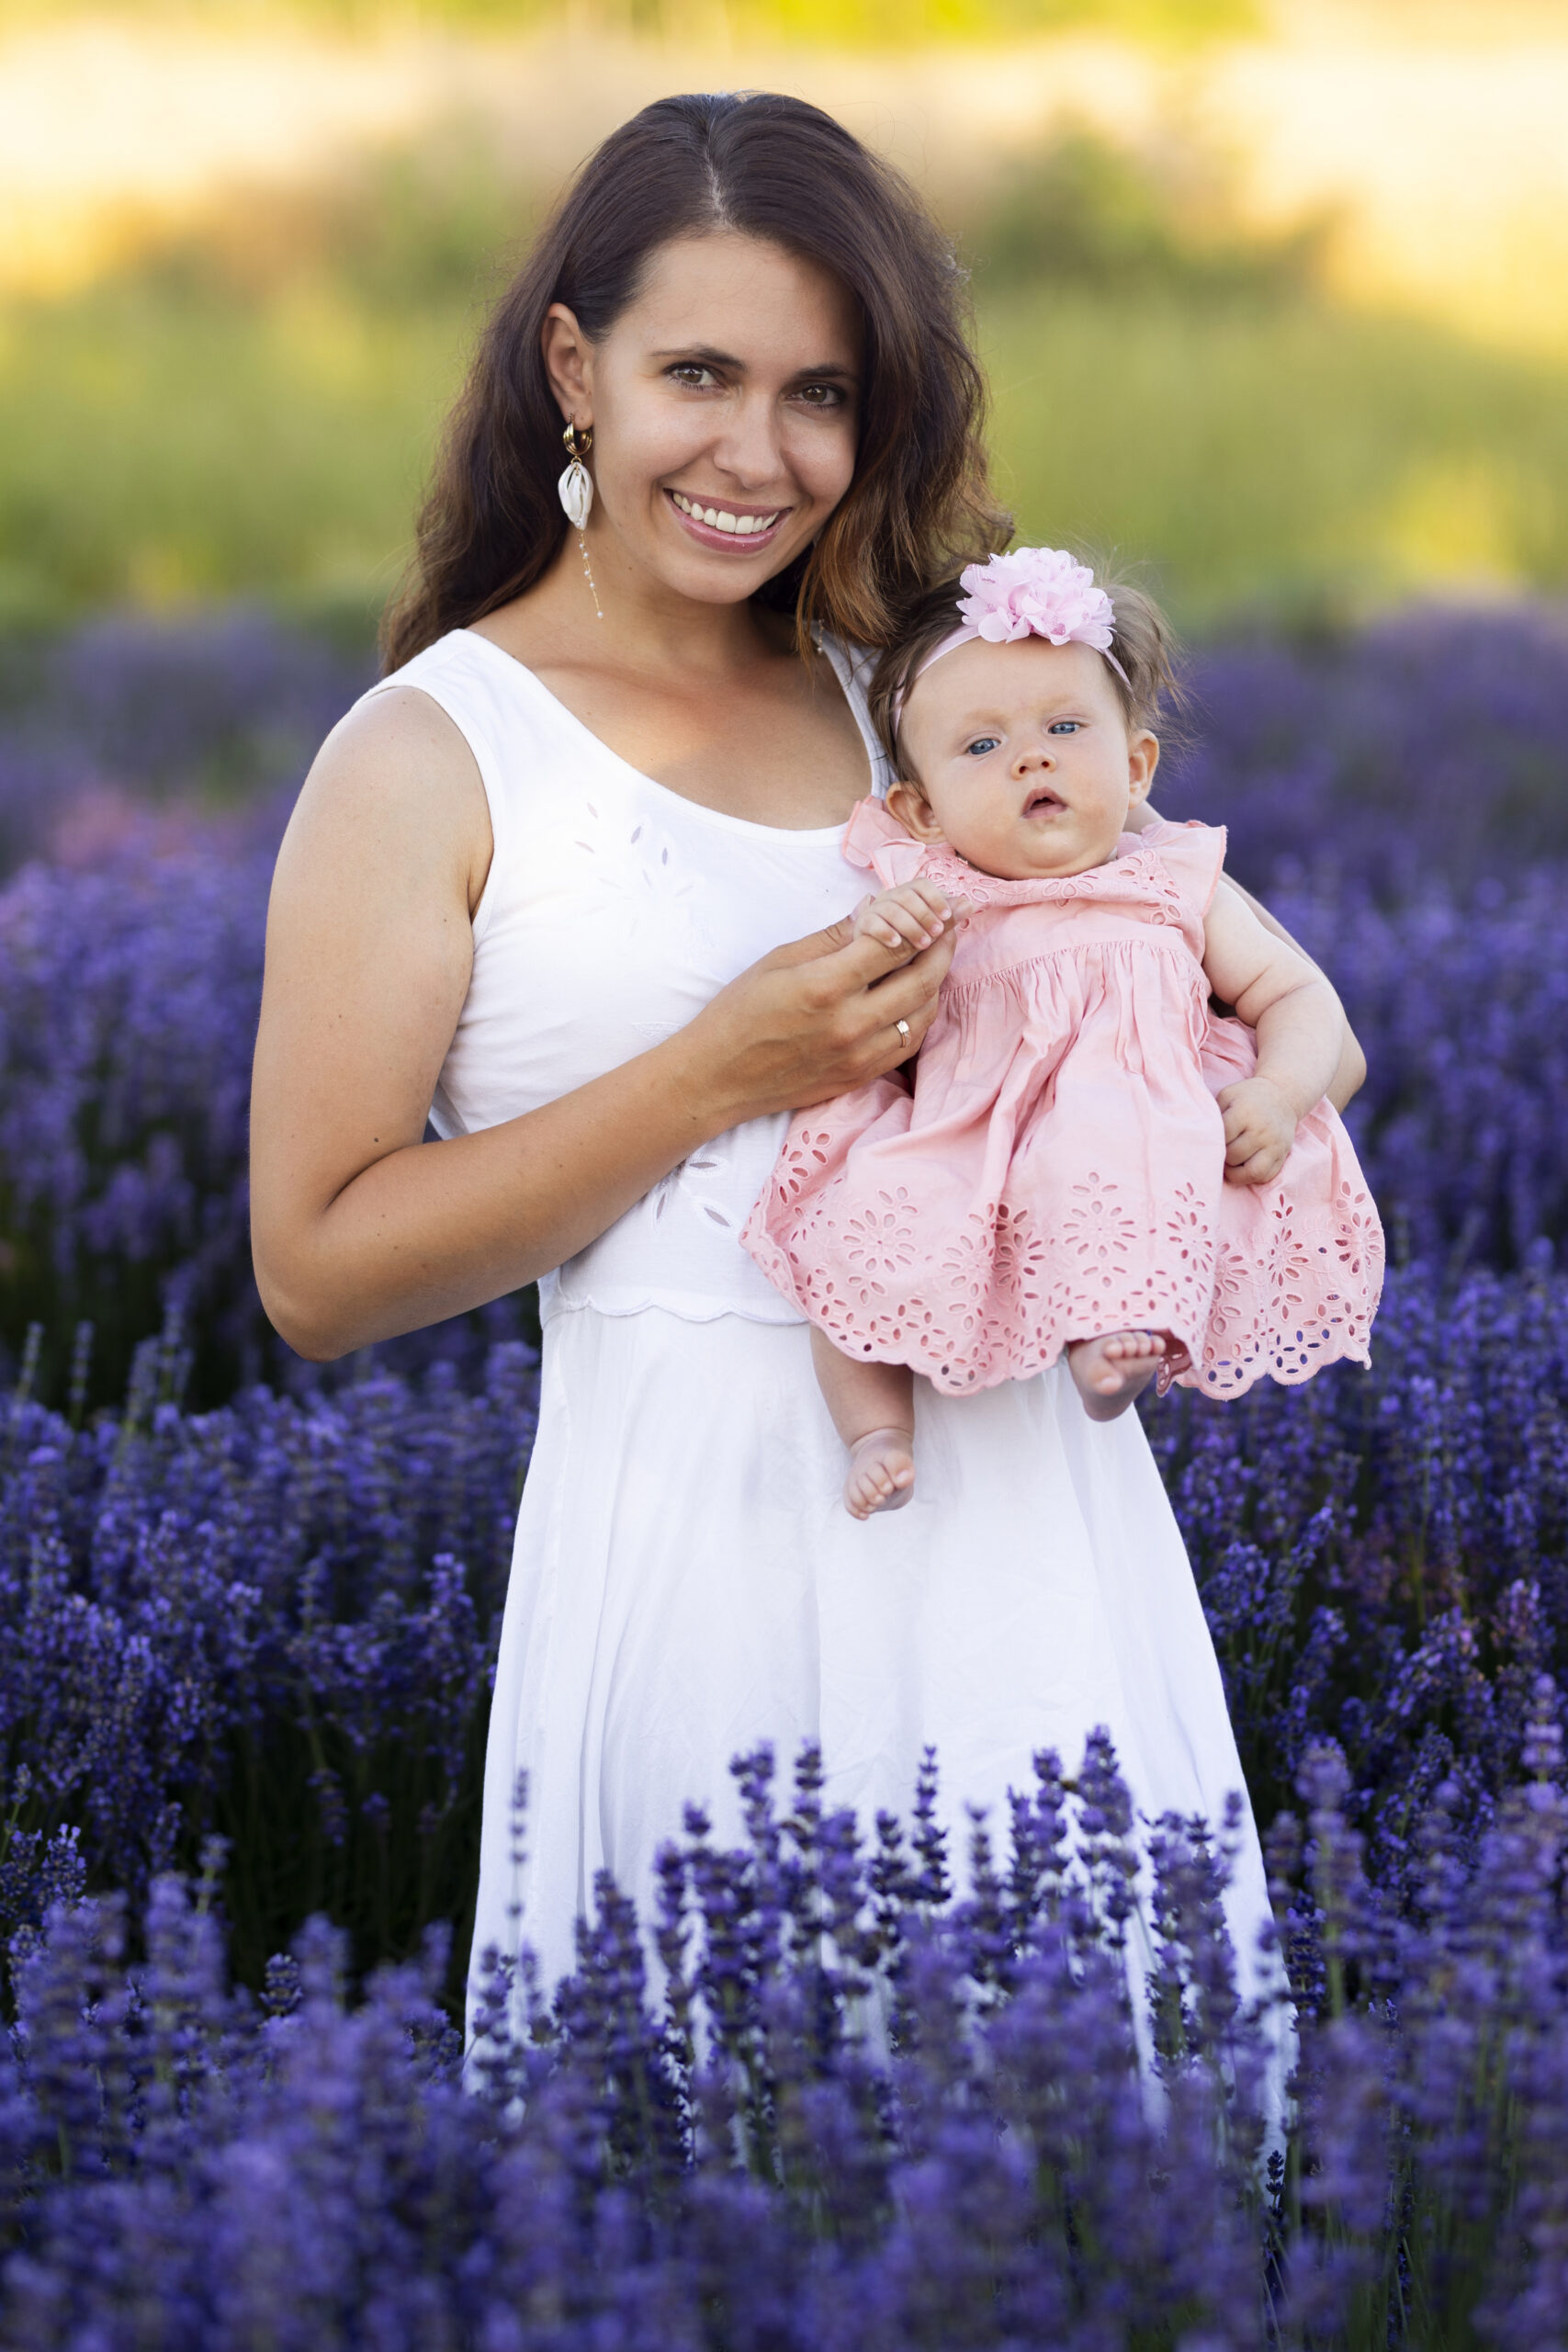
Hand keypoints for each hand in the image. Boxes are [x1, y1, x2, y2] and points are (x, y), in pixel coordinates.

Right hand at [681, 907, 964, 1125]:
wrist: (718, 1078)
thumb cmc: (739, 1012)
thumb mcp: (779, 961)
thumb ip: (833, 938)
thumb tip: (874, 911)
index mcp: (826, 985)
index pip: (895, 943)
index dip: (925, 918)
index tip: (941, 902)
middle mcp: (850, 1022)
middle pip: (921, 978)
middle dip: (943, 945)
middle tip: (952, 924)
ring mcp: (859, 1054)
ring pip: (923, 1013)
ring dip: (937, 981)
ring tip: (937, 956)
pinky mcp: (860, 1076)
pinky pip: (909, 1043)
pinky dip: (922, 1015)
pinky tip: (919, 996)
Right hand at [853, 879, 969, 956]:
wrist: (881, 957)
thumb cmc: (911, 940)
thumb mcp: (931, 930)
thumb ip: (947, 919)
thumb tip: (970, 904)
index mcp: (910, 894)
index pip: (922, 885)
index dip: (936, 898)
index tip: (947, 917)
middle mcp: (892, 898)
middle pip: (907, 895)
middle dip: (925, 914)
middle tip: (937, 933)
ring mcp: (876, 910)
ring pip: (891, 909)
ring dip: (910, 926)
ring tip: (923, 944)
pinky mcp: (862, 925)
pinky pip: (872, 923)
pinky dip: (885, 931)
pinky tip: (895, 943)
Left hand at [1216, 1076, 1296, 1186]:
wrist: (1283, 1095)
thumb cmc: (1248, 1096)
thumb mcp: (1228, 1096)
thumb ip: (1215, 1115)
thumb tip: (1201, 1139)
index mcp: (1245, 1112)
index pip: (1222, 1137)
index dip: (1213, 1142)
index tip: (1211, 1140)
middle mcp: (1261, 1130)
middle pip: (1234, 1156)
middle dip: (1223, 1157)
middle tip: (1219, 1152)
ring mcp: (1274, 1144)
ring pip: (1251, 1173)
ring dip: (1236, 1173)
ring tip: (1229, 1165)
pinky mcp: (1282, 1155)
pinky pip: (1265, 1177)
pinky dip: (1252, 1177)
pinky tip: (1244, 1167)